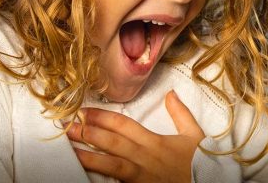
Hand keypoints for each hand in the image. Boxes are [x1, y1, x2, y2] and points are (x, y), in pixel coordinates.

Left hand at [67, 91, 204, 182]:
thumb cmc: (200, 163)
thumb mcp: (194, 136)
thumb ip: (181, 114)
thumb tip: (170, 94)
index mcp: (155, 142)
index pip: (124, 125)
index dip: (102, 117)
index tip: (84, 111)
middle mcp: (145, 158)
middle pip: (112, 143)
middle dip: (88, 133)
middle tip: (67, 126)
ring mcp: (141, 177)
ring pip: (111, 165)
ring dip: (89, 157)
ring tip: (71, 150)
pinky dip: (103, 180)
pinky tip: (87, 176)